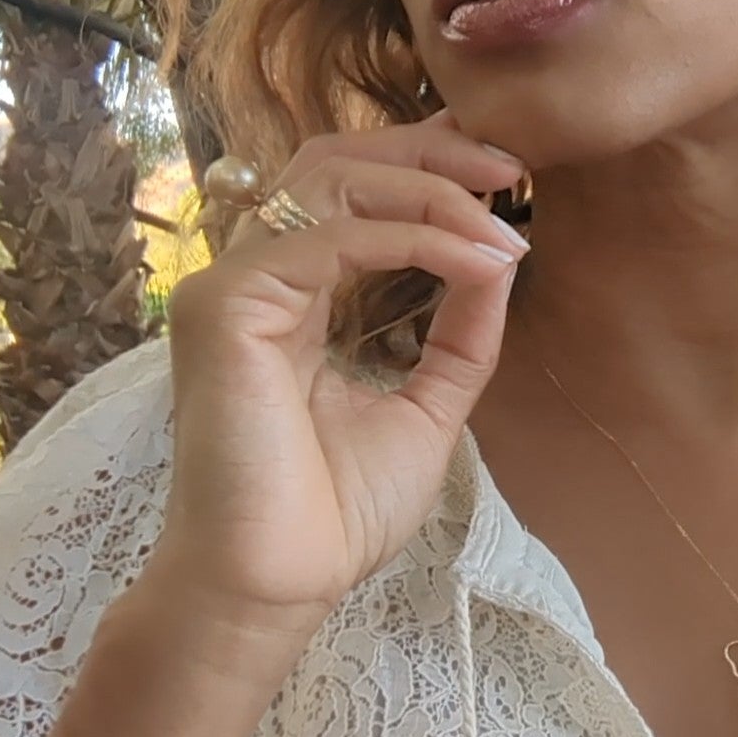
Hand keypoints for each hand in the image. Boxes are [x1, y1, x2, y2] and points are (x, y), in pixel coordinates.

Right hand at [144, 110, 526, 681]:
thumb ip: (460, 334)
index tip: (506, 176)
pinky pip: (333, 238)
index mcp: (293, 296)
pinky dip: (415, 239)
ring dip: (431, 191)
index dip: (425, 165)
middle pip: (336, 159)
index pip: (350, 190)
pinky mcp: (226, 304)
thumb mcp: (428, 406)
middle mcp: (255, 276)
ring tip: (500, 223)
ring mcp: (231, 284)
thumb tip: (502, 256)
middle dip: (431, 153)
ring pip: (332, 180)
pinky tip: (475, 261)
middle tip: (510, 169)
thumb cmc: (335, 513)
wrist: (279, 583)